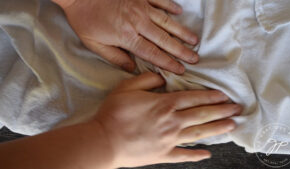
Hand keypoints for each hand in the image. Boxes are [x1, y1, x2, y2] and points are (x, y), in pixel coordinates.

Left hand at [54, 0, 198, 72]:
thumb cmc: (85, 20)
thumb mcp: (94, 44)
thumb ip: (115, 57)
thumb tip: (132, 68)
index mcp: (127, 37)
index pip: (152, 53)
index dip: (168, 63)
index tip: (181, 69)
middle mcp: (138, 22)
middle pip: (164, 39)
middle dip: (181, 50)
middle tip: (194, 58)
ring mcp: (140, 7)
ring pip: (166, 21)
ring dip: (181, 31)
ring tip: (194, 40)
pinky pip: (159, 1)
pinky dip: (170, 6)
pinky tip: (179, 12)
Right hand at [94, 72, 241, 167]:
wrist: (104, 141)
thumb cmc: (114, 113)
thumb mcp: (127, 87)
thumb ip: (147, 80)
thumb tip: (162, 78)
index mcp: (165, 104)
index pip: (194, 98)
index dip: (211, 96)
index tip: (224, 96)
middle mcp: (172, 122)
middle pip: (202, 115)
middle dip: (221, 111)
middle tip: (237, 109)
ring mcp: (170, 140)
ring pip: (199, 133)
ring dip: (217, 129)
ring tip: (232, 125)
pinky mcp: (163, 154)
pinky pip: (184, 156)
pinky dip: (197, 156)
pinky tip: (208, 154)